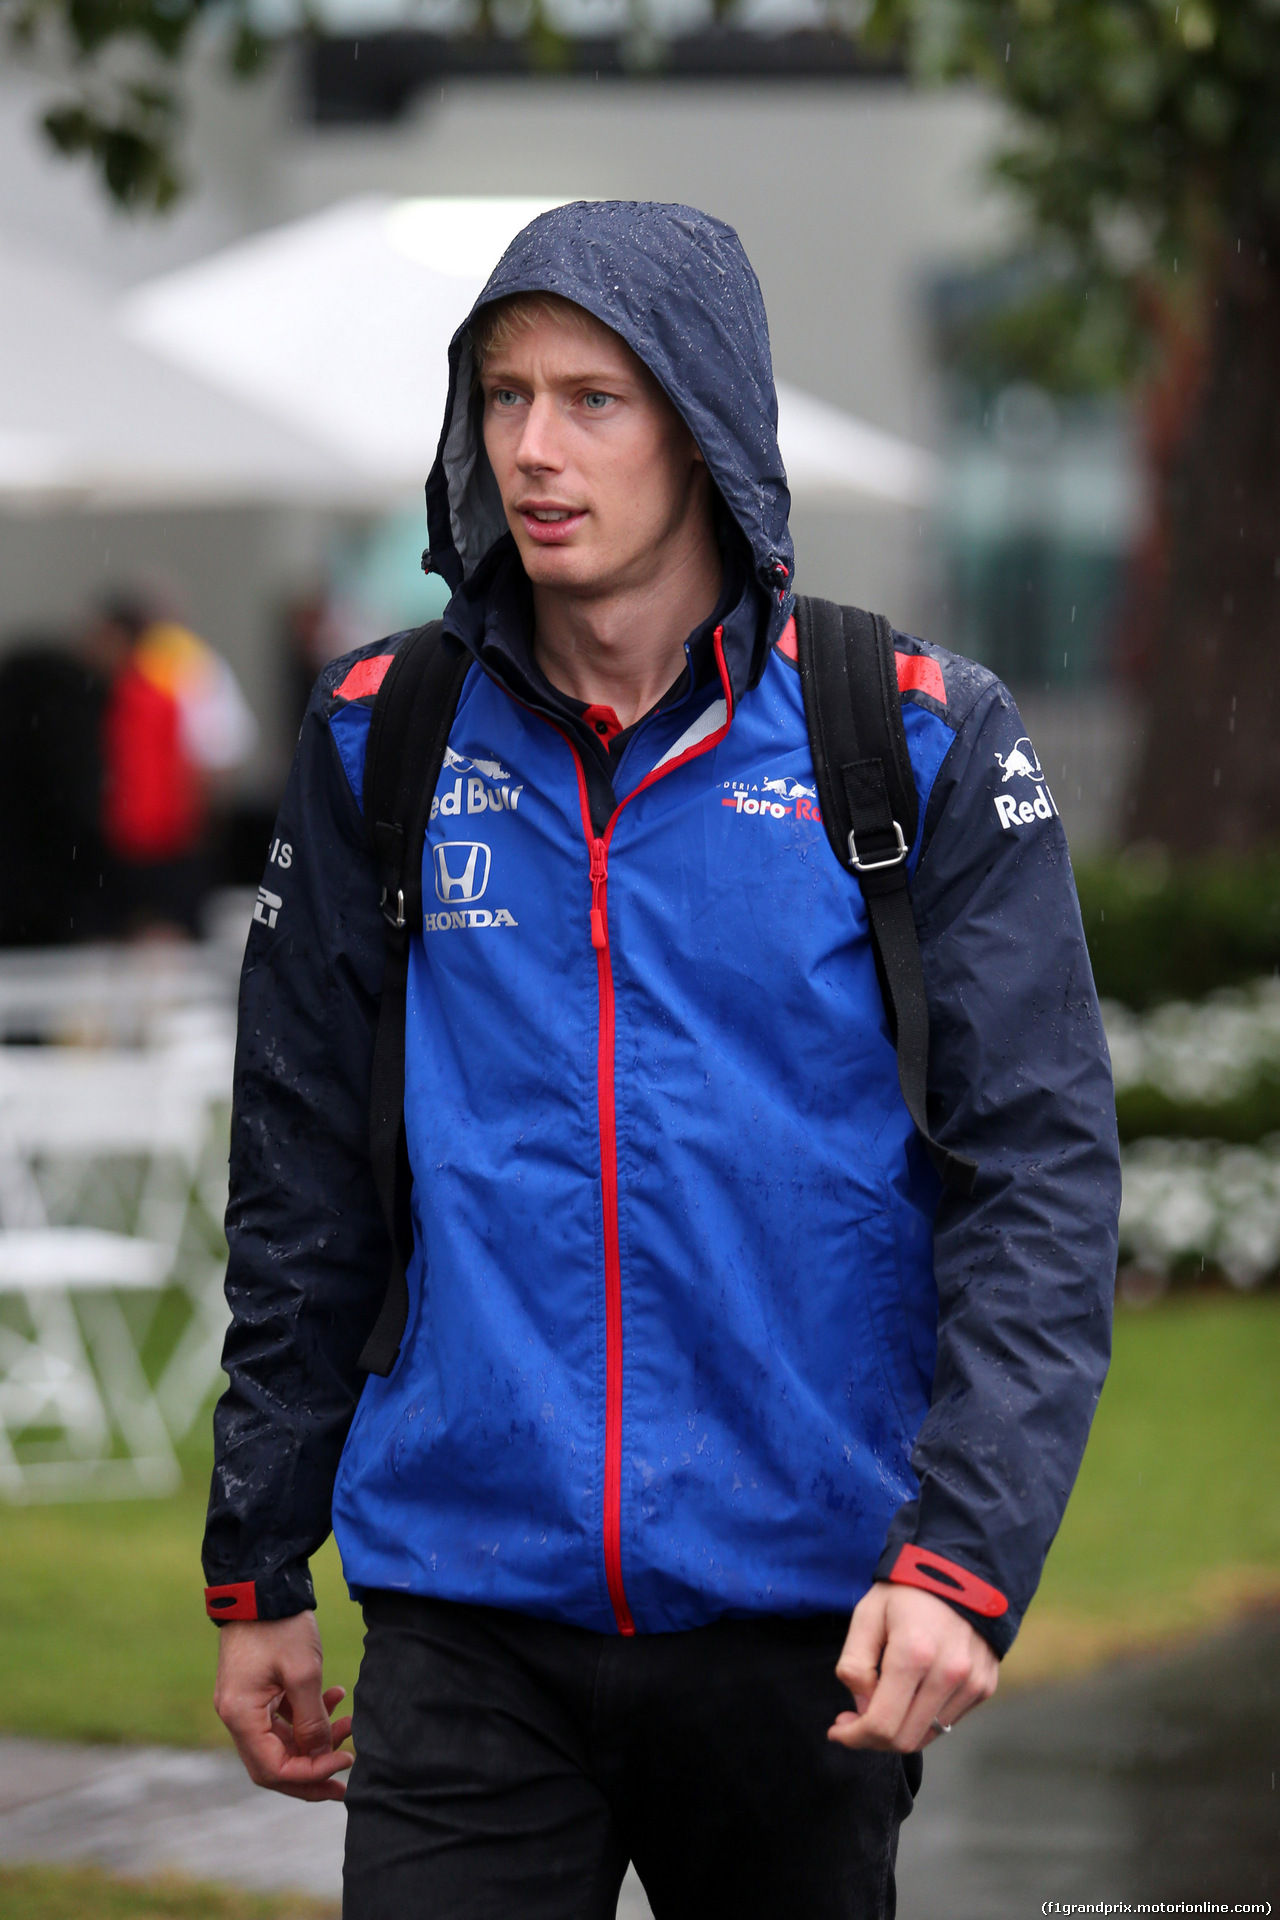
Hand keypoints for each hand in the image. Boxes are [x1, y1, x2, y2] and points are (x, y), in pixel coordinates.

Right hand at [214, 1611, 352, 1800]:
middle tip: (345, 1781)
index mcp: (240, 1716)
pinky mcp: (255, 1690)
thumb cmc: (279, 1624)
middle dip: (311, 1773)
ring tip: (351, 1728)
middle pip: (273, 1764)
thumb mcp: (303, 1672)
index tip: (344, 1763)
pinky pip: (281, 1719)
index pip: (273, 1768)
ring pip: (280, 1742)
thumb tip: (322, 1756)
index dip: (310, 1774)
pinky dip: (307, 1716)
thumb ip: (312, 1720)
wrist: (261, 1584)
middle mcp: (235, 1716)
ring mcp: (244, 1703)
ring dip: (315, 1741)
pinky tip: (336, 1698)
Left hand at [827, 1581, 997, 1752]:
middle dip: (872, 1739)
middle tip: (854, 1721)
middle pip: (905, 1740)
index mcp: (914, 1654)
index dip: (854, 1736)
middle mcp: (948, 1674)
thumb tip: (861, 1709)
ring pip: (927, 1736)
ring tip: (882, 1705)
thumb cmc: (906, 1591)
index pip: (882, 1724)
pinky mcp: (985, 1685)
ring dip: (899, 1731)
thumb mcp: (867, 1615)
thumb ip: (855, 1665)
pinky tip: (910, 1695)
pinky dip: (923, 1719)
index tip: (837, 1730)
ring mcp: (971, 1682)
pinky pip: (948, 1721)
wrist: (961, 1570)